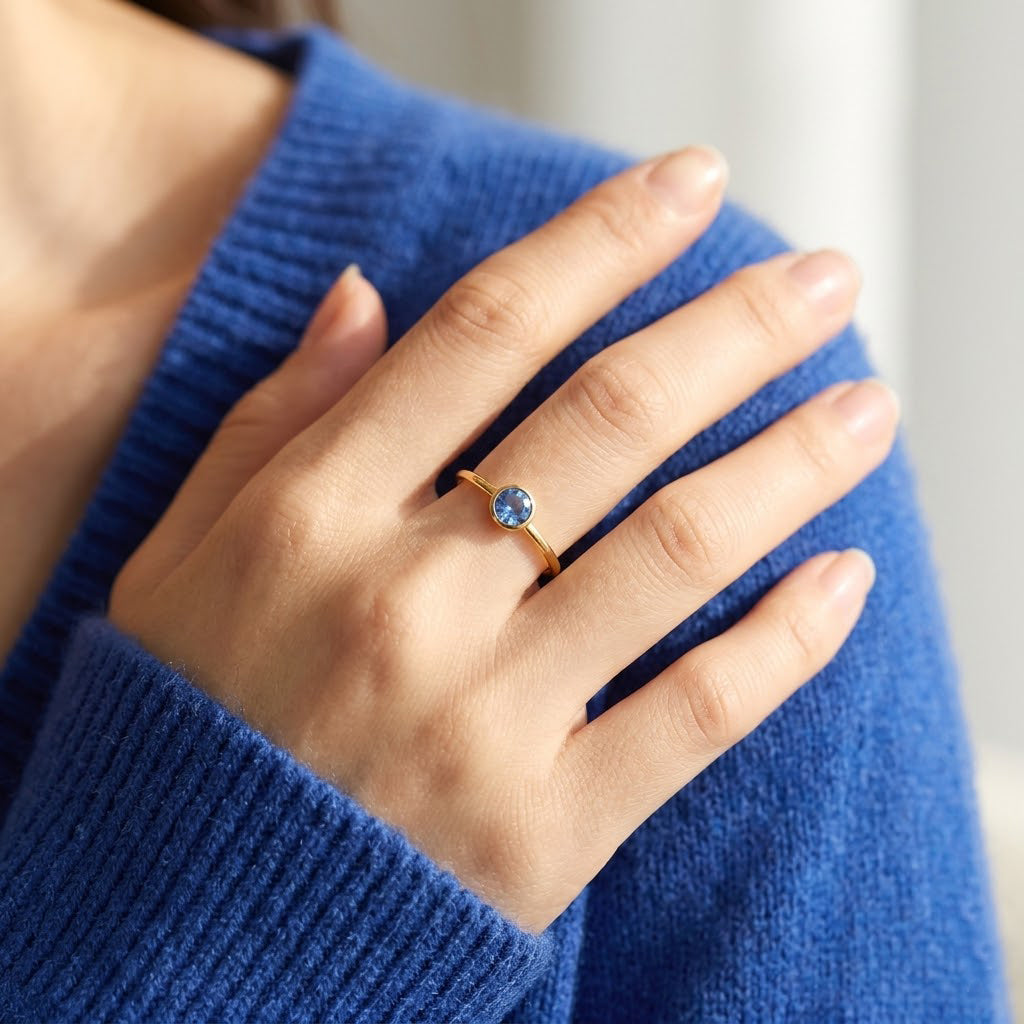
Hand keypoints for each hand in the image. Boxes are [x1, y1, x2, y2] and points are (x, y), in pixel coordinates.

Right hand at [109, 144, 898, 934]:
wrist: (189, 926)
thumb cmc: (189, 724)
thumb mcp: (181, 557)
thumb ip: (272, 420)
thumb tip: (363, 294)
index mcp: (311, 517)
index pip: (484, 332)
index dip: (599, 241)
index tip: (688, 186)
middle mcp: (405, 600)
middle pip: (608, 418)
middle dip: (734, 328)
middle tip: (825, 281)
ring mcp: (483, 718)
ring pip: (677, 549)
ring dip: (793, 464)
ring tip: (868, 409)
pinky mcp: (546, 829)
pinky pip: (696, 714)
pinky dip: (785, 641)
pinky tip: (842, 578)